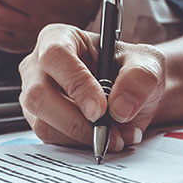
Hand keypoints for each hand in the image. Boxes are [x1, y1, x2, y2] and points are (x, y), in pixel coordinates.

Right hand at [18, 23, 165, 152]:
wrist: (131, 93)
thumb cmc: (131, 69)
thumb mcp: (147, 63)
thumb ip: (139, 79)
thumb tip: (119, 108)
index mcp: (59, 38)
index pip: (55, 56)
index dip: (76, 83)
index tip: (100, 109)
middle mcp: (38, 66)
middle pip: (38, 95)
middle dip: (74, 120)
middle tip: (106, 132)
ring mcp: (34, 95)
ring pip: (43, 123)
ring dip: (82, 136)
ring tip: (115, 135)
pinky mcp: (40, 121)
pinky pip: (52, 139)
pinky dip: (81, 144)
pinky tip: (104, 137)